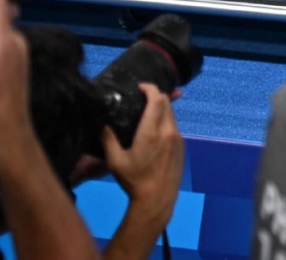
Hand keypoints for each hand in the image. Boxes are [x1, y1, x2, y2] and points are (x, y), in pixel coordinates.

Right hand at [102, 84, 184, 216]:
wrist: (157, 198)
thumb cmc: (134, 180)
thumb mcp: (115, 161)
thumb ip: (108, 139)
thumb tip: (102, 123)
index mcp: (152, 132)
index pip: (157, 99)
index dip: (150, 88)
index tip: (140, 87)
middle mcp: (168, 131)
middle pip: (166, 103)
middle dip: (156, 95)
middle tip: (142, 96)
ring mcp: (178, 138)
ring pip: (172, 114)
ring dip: (161, 108)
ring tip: (147, 111)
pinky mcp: (182, 146)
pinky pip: (174, 125)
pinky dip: (166, 120)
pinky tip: (155, 127)